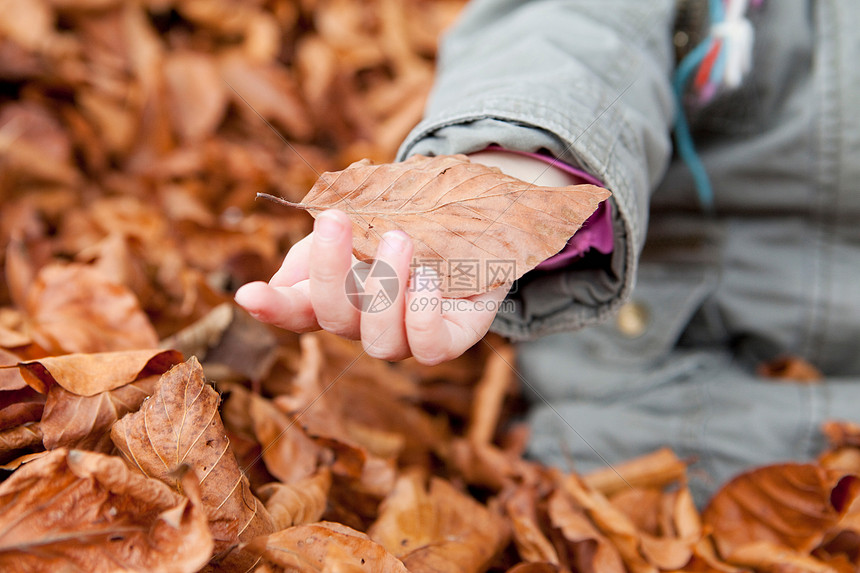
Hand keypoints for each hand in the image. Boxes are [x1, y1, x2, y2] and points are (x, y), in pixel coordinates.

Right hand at [234, 209, 508, 364]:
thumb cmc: (405, 228)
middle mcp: (366, 325)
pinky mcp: (451, 340)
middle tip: (334, 219)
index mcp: (336, 298)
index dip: (271, 309)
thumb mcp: (357, 226)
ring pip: (380, 340)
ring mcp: (407, 338)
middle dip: (329, 270)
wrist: (473, 225)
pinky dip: (425, 315)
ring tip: (400, 239)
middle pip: (334, 319)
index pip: (294, 312)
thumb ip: (317, 251)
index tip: (248, 294)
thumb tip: (275, 286)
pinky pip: (431, 350)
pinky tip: (429, 278)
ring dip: (385, 288)